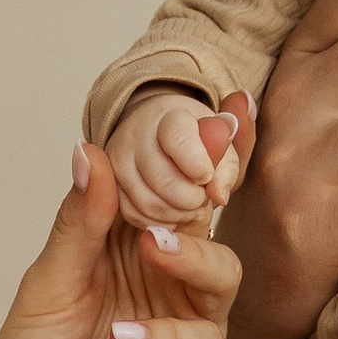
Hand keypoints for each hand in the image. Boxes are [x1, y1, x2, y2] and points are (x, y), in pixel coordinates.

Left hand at [0, 146, 241, 338]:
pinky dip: (168, 336)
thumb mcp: (46, 286)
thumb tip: (91, 150)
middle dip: (216, 188)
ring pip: (222, 277)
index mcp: (131, 251)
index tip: (226, 106)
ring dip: (192, 259)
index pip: (174, 191)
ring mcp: (188, 333)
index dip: (202, 152)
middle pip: (212, 225)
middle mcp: (168, 285)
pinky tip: (125, 337)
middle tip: (207, 160)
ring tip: (153, 251)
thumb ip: (80, 224)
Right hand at [105, 90, 241, 229]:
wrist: (158, 132)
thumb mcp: (220, 145)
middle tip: (202, 199)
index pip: (179, 139)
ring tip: (191, 209)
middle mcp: (136, 133)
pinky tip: (172, 214)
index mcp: (169, 116)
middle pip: (163, 179)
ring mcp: (118, 158)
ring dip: (176, 215)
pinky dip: (157, 222)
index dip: (198, 165)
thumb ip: (226, 168)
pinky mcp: (110, 181)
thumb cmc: (196, 141)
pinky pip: (132, 213)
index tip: (206, 176)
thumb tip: (220, 196)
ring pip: (147, 201)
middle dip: (191, 199)